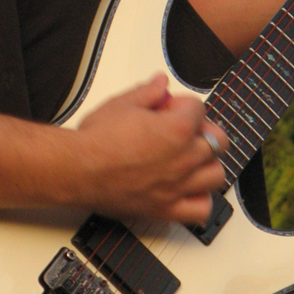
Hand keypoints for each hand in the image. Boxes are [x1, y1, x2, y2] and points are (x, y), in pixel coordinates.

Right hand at [75, 74, 227, 224]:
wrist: (76, 170)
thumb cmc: (95, 141)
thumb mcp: (121, 104)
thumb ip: (148, 92)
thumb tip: (161, 84)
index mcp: (176, 129)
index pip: (198, 108)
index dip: (181, 104)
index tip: (168, 107)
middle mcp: (183, 159)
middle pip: (217, 140)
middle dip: (202, 130)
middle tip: (184, 130)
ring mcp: (177, 186)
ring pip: (216, 175)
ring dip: (207, 164)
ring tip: (190, 158)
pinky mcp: (166, 209)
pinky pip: (200, 209)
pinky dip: (200, 199)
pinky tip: (187, 189)